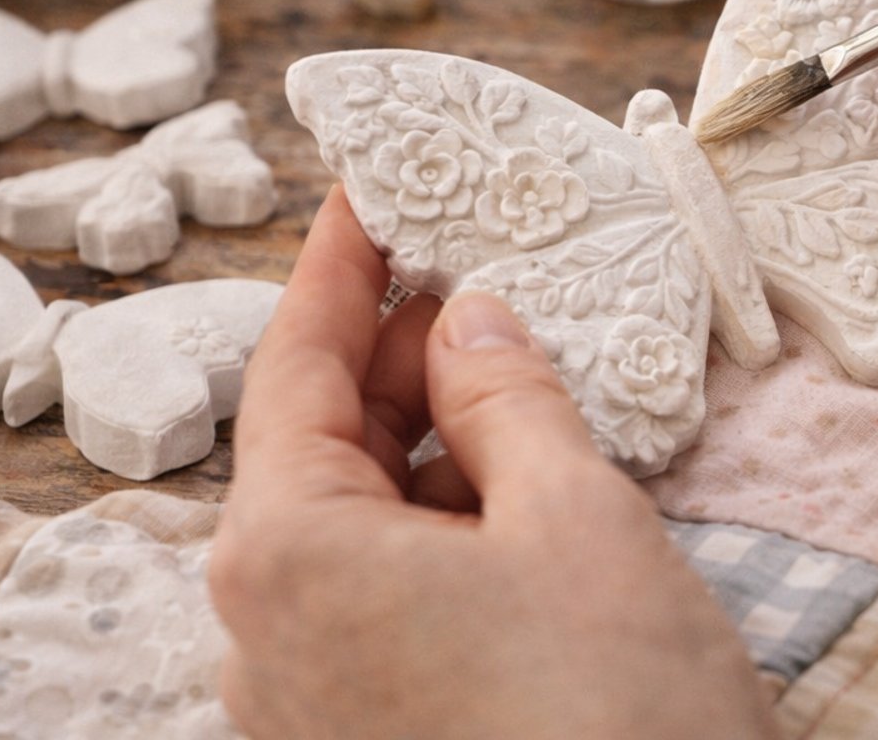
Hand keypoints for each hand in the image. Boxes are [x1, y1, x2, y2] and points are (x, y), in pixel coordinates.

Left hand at [209, 189, 775, 739]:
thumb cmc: (613, 717)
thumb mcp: (574, 520)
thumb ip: (509, 401)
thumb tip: (469, 321)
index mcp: (287, 555)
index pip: (292, 365)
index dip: (336, 266)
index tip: (366, 190)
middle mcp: (264, 635)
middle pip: (316, 447)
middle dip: (393, 354)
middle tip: (471, 271)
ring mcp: (308, 704)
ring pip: (353, 527)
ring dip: (427, 442)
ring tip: (513, 376)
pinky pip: (381, 599)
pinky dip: (439, 527)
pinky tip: (515, 491)